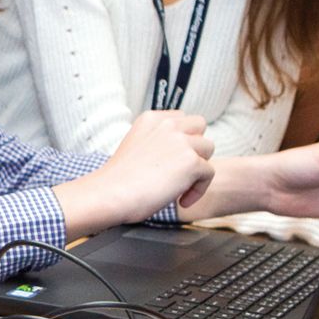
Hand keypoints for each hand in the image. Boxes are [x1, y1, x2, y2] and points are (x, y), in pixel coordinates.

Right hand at [56, 110, 215, 230]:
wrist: (110, 193)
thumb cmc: (117, 180)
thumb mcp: (135, 146)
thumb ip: (156, 141)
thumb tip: (175, 154)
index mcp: (151, 119)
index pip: (182, 118)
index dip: (182, 138)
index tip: (172, 158)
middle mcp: (168, 125)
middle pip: (200, 127)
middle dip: (195, 146)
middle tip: (181, 168)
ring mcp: (181, 141)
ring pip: (208, 149)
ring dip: (198, 167)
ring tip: (180, 185)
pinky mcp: (191, 161)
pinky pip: (208, 174)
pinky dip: (198, 190)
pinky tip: (181, 200)